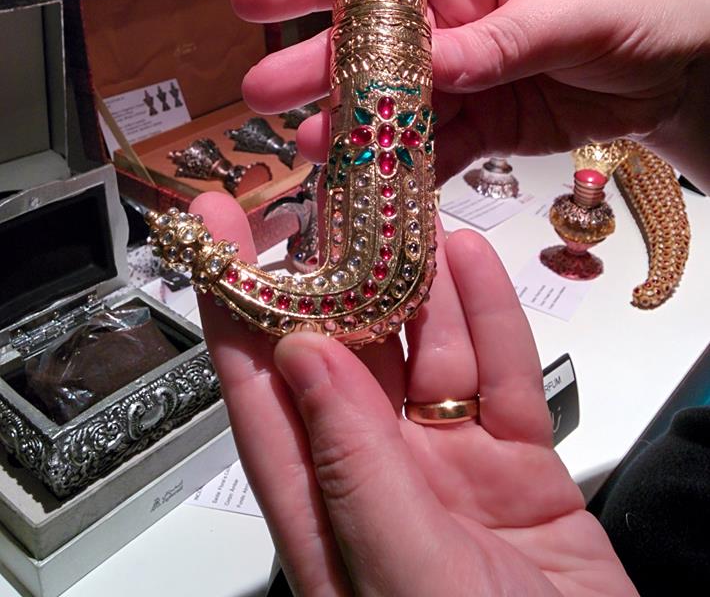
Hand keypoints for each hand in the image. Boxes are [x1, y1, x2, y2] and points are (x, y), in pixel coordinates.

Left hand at [192, 192, 635, 596]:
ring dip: (420, 282)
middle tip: (339, 195)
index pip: (262, 393)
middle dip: (341, 272)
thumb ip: (353, 465)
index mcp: (325, 514)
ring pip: (427, 353)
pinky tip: (473, 264)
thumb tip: (298, 354)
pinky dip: (489, 318)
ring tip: (413, 211)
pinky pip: (499, 376)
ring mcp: (450, 470)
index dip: (236, 306)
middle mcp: (379, 482)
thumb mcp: (408, 575)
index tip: (218, 233)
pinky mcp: (518, 464)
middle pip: (347, 354)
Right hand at [233, 0, 709, 186]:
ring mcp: (465, 80)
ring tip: (315, 152)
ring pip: (395, 107)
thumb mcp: (576, 10)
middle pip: (372, 46)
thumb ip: (502, 39)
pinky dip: (407, 173)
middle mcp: (452, 23)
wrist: (686, 68)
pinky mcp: (485, 129)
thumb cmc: (639, 5)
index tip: (251, 1)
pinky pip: (436, 152)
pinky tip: (374, 190)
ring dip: (355, 129)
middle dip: (317, 68)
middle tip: (264, 96)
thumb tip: (433, 65)